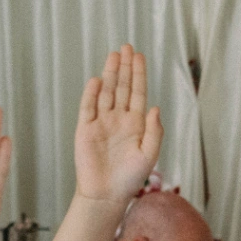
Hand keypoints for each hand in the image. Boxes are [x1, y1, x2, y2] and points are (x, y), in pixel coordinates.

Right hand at [74, 45, 163, 204]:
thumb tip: (155, 107)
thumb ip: (154, 131)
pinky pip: (88, 107)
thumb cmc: (130, 178)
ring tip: (114, 55)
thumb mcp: (149, 154)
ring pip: (106, 93)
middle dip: (124, 67)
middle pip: (122, 87)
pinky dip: (92, 94)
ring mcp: (101, 122)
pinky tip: (98, 80)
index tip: (139, 56)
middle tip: (126, 47)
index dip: (138, 74)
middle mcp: (118, 119)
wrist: (106, 194)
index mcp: (136, 124)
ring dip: (110, 74)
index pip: (138, 93)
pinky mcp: (85, 129)